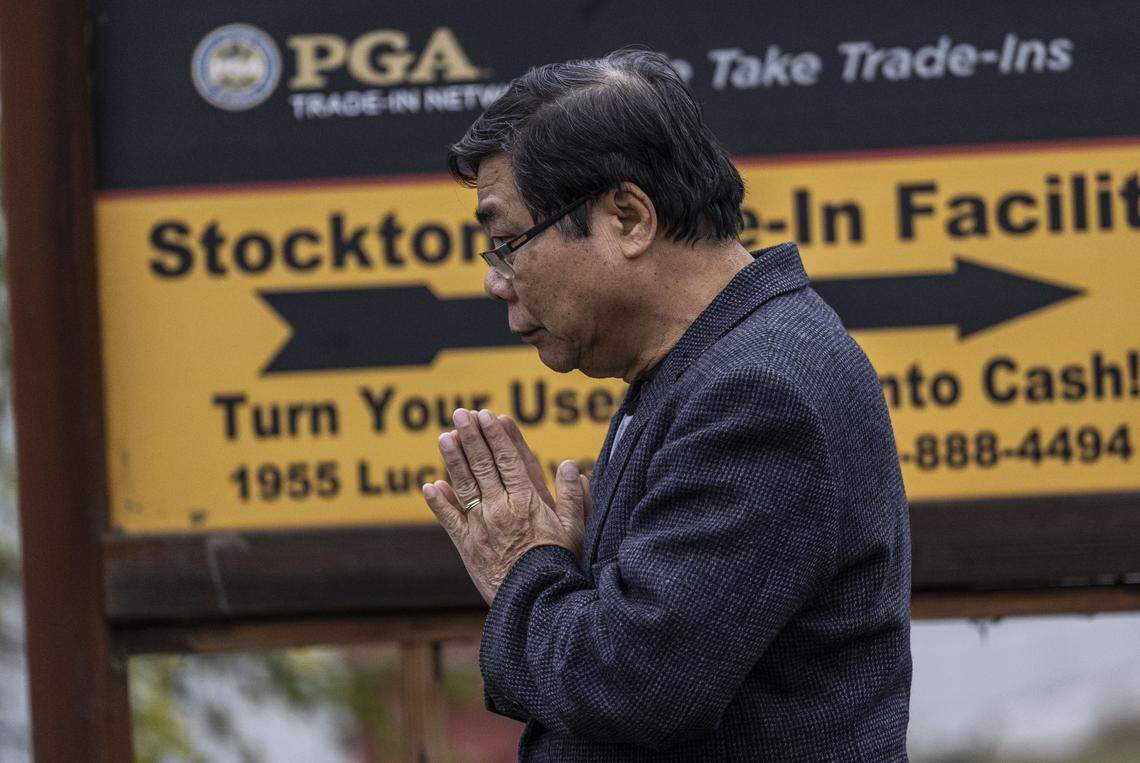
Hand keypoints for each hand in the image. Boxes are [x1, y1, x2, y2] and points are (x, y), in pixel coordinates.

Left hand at [421, 408, 591, 604]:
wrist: (536, 601)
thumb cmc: (559, 566)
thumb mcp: (575, 530)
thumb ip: (572, 497)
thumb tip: (570, 466)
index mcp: (528, 501)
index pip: (510, 460)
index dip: (498, 436)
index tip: (489, 415)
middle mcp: (501, 508)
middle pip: (484, 465)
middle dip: (472, 437)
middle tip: (462, 413)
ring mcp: (481, 525)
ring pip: (464, 485)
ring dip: (453, 459)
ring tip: (444, 437)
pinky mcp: (467, 545)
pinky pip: (449, 519)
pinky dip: (439, 502)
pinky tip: (430, 485)